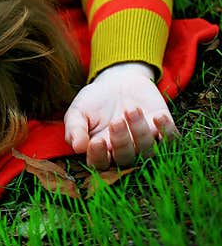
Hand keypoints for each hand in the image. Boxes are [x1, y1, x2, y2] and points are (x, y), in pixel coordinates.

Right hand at [63, 62, 179, 169]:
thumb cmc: (94, 100)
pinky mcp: (162, 130)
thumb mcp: (78, 111)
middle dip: (122, 142)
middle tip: (116, 121)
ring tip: (131, 109)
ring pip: (148, 151)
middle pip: (126, 159)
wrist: (118, 81)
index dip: (99, 157)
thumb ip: (74, 128)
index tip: (96, 141)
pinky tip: (158, 116)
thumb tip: (77, 147)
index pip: (100, 164)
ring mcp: (144, 142)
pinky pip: (172, 140)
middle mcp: (123, 151)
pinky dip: (168, 131)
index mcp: (100, 151)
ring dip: (141, 132)